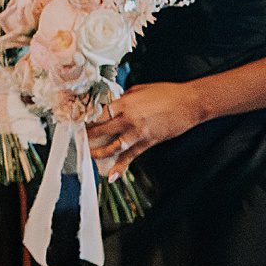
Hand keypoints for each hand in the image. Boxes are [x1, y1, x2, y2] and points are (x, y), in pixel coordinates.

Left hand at [86, 83, 206, 175]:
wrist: (189, 103)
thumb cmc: (167, 93)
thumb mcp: (140, 89)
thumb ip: (124, 98)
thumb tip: (113, 103)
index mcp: (125, 103)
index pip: (98, 112)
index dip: (85, 117)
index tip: (76, 121)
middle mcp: (129, 119)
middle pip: (101, 129)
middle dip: (86, 135)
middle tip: (76, 139)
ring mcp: (138, 132)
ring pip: (112, 146)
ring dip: (98, 152)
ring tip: (88, 155)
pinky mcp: (148, 142)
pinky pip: (131, 156)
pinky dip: (120, 167)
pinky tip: (112, 176)